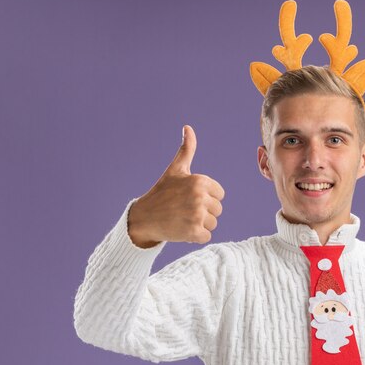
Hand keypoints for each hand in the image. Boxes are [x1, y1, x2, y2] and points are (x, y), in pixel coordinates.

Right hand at [128, 125, 224, 247]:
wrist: (144, 218)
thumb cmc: (162, 192)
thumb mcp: (176, 169)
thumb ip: (187, 150)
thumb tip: (188, 127)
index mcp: (200, 180)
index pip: (220, 194)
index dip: (206, 198)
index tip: (189, 197)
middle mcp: (200, 196)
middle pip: (217, 210)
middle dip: (203, 213)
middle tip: (184, 210)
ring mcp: (197, 214)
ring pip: (213, 224)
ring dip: (200, 225)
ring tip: (182, 219)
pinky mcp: (193, 231)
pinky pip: (206, 237)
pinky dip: (195, 237)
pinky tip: (182, 229)